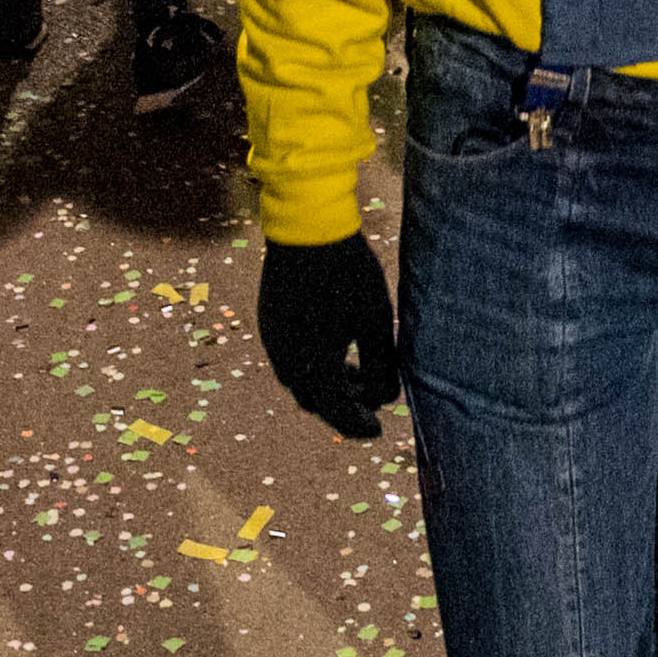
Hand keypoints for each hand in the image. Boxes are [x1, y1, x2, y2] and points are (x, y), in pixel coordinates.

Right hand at [255, 232, 400, 440]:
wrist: (307, 226)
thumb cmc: (348, 273)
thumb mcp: (376, 322)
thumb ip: (383, 366)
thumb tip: (387, 398)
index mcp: (311, 367)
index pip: (337, 412)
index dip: (358, 425)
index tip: (378, 430)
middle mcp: (285, 361)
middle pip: (316, 400)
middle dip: (344, 406)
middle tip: (370, 402)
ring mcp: (272, 341)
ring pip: (300, 379)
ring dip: (328, 385)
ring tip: (357, 374)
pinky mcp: (270, 322)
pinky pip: (290, 358)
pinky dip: (313, 365)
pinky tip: (335, 350)